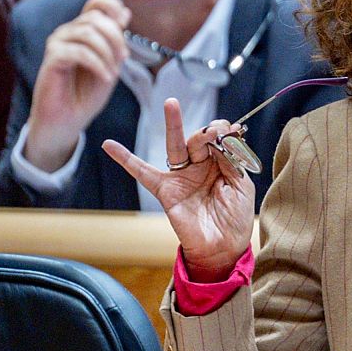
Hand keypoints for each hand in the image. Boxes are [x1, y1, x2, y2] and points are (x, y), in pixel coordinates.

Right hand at [23, 0, 130, 170]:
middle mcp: (68, 32)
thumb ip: (116, 39)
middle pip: (96, 18)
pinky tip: (105, 77)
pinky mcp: (52, 59)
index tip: (125, 24)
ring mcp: (58, 44)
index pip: (96, 2)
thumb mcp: (110, 62)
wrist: (69, 119)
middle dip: (117, 38)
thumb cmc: (87, 92)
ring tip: (113, 73)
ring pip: (88, 32)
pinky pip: (78, 52)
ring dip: (108, 53)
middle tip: (123, 60)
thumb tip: (125, 13)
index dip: (114, 6)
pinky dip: (97, 64)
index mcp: (84, 30)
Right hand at [103, 99, 254, 280]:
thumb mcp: (241, 186)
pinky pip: (142, 172)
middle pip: (199, 137)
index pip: (220, 137)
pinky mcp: (166, 190)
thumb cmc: (235, 218)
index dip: (226, 132)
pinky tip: (109, 145)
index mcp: (221, 163)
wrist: (223, 247)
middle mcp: (200, 166)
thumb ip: (231, 161)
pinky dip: (125, 159)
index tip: (235, 133)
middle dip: (208, 131)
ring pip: (175, 145)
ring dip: (173, 123)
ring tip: (171, 103)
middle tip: (215, 131)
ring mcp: (182, 176)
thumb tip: (222, 138)